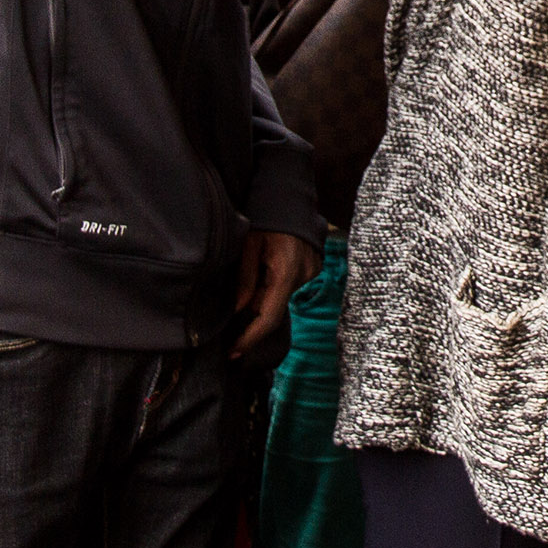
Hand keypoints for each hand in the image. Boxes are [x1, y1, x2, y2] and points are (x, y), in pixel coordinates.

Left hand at [230, 230, 320, 361]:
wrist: (290, 195)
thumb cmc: (265, 217)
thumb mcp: (248, 246)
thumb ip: (244, 280)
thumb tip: (237, 311)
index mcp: (286, 271)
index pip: (269, 317)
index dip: (250, 338)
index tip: (234, 351)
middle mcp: (304, 274)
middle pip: (274, 307)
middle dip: (252, 310)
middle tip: (232, 302)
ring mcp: (312, 271)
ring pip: (281, 296)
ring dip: (263, 294)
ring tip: (253, 268)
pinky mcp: (314, 267)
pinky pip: (289, 285)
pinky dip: (274, 284)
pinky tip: (267, 265)